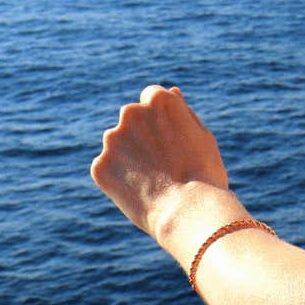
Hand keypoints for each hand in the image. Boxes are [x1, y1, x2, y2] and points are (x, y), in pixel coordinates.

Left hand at [91, 84, 230, 237]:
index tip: (169, 140)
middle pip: (132, 120)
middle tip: (162, 165)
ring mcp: (112, 140)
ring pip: (118, 145)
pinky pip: (107, 169)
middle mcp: (130, 113)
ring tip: (152, 182)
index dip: (161, 120)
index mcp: (158, 100)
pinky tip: (139, 193)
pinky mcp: (99, 166)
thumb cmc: (204, 175)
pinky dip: (118, 179)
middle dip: (142, 136)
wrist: (188, 212)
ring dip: (128, 157)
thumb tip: (171, 92)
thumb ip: (183, 113)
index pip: (151, 97)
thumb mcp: (203, 136)